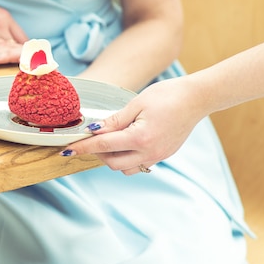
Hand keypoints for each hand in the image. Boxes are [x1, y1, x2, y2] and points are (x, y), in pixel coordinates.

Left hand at [62, 78, 205, 174]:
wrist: (197, 98)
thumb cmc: (168, 95)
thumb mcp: (136, 104)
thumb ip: (114, 121)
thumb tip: (94, 131)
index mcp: (140, 138)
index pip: (103, 146)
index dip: (82, 148)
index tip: (66, 150)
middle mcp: (149, 152)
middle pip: (111, 163)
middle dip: (96, 153)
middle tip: (89, 139)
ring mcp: (158, 156)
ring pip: (125, 168)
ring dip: (111, 158)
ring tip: (108, 140)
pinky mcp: (163, 155)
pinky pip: (138, 164)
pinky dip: (126, 158)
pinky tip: (124, 143)